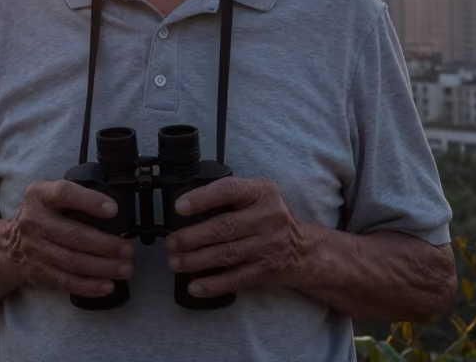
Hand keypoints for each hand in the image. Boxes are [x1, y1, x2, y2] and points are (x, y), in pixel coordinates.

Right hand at [3, 180, 134, 297]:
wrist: (8, 245)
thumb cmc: (41, 215)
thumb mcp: (48, 195)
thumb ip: (74, 196)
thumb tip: (115, 208)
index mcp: (39, 195)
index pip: (64, 193)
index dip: (89, 201)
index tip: (114, 209)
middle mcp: (34, 221)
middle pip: (73, 235)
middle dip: (106, 245)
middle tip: (128, 249)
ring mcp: (34, 249)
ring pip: (72, 261)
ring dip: (103, 267)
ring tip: (125, 268)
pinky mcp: (38, 271)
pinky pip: (66, 281)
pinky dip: (89, 285)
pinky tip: (107, 285)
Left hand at [165, 177, 313, 298]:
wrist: (304, 250)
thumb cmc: (272, 218)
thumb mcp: (260, 195)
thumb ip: (231, 196)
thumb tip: (188, 205)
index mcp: (262, 192)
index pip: (229, 189)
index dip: (202, 198)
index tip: (179, 207)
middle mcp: (267, 217)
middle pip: (223, 227)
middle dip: (191, 237)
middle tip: (170, 243)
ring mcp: (267, 246)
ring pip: (225, 254)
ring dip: (196, 260)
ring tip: (175, 262)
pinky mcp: (265, 270)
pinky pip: (235, 279)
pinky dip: (213, 284)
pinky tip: (194, 286)